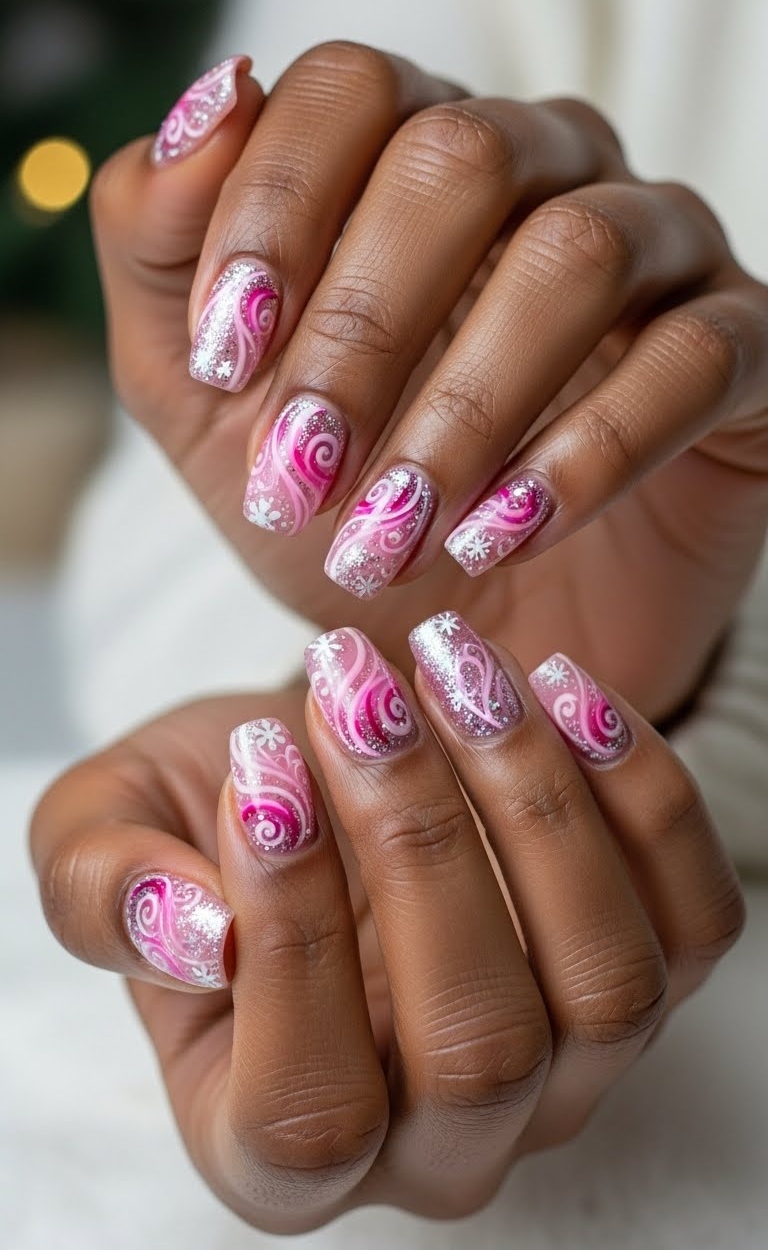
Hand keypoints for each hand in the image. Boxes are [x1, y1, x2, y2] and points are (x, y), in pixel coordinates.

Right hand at [31, 617, 743, 1231]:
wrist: (317, 763)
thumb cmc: (207, 813)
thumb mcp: (103, 829)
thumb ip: (98, 888)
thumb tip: (196, 929)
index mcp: (279, 1149)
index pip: (307, 1109)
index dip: (291, 935)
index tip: (261, 766)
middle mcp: (441, 1144)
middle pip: (479, 1050)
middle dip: (418, 843)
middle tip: (358, 688)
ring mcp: (564, 1074)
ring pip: (606, 990)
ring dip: (535, 805)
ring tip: (459, 666)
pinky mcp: (648, 979)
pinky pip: (691, 920)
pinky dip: (644, 796)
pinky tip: (560, 687)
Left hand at [91, 43, 767, 719]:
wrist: (459, 643)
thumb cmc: (336, 505)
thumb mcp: (204, 401)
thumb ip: (163, 254)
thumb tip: (204, 104)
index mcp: (410, 152)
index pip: (348, 89)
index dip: (274, 210)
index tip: (224, 360)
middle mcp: (547, 168)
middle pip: (461, 159)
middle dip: (360, 330)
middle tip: (301, 475)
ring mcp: (659, 249)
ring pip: (577, 255)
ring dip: (463, 409)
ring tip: (392, 535)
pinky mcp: (743, 350)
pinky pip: (692, 359)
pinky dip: (588, 453)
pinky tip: (505, 533)